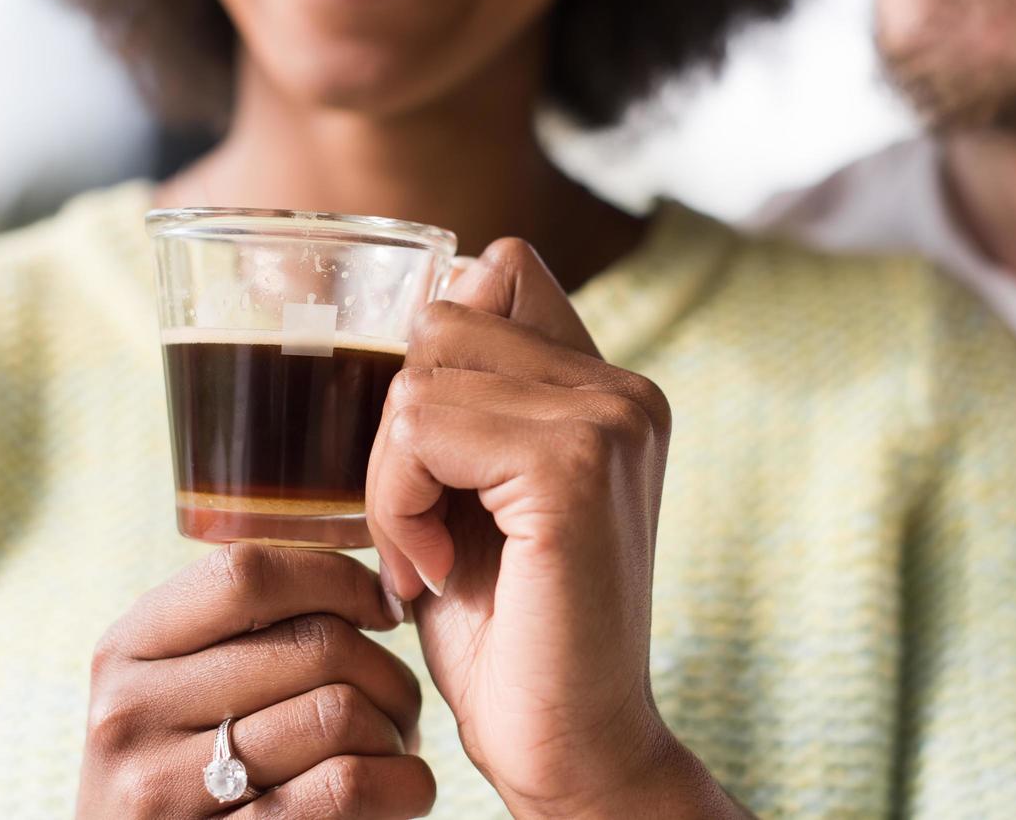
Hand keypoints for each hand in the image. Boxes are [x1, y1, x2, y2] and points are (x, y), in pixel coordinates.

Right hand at [77, 545, 434, 818]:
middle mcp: (130, 713)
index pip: (247, 573)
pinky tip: (404, 790)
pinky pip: (345, 786)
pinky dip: (402, 783)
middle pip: (313, 644)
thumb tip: (374, 582)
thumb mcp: (175, 692)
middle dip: (387, 669)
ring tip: (395, 747)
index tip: (382, 606)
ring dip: (396, 730)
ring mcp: (164, 788)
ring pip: (338, 712)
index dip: (337, 577)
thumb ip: (238, 633)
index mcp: (127, 649)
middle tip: (402, 702)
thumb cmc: (187, 776)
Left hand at [366, 239, 688, 816]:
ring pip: (422, 367)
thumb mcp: (476, 492)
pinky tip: (436, 568)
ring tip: (431, 552)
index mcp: (609, 389)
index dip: (438, 347)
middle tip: (425, 522)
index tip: (433, 455)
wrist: (571, 746)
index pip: (500, 268)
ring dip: (391, 470)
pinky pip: (420, 427)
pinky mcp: (572, 468)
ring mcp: (608, 420)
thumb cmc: (510, 628)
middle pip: (445, 314)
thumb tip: (422, 297)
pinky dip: (397, 501)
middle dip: (401, 420)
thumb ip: (466, 399)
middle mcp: (623, 389)